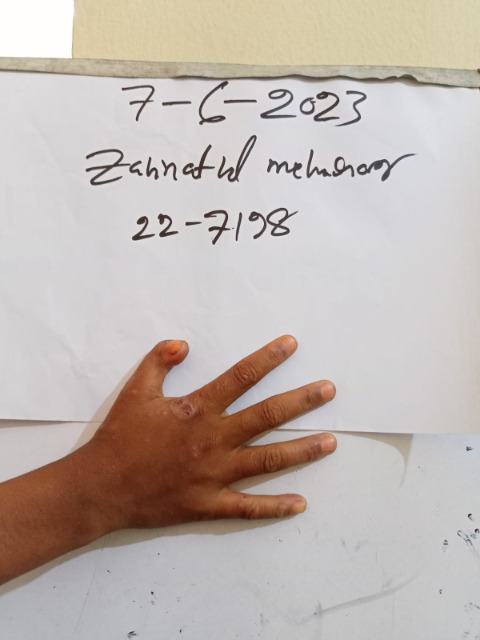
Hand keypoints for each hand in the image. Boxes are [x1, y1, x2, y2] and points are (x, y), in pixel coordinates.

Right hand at [77, 335, 336, 533]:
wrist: (101, 487)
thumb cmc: (119, 437)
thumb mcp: (135, 390)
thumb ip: (159, 362)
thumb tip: (183, 343)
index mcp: (197, 410)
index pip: (240, 377)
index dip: (268, 358)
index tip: (291, 345)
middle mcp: (214, 440)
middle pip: (266, 416)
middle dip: (301, 401)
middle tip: (328, 390)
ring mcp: (215, 474)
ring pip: (267, 460)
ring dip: (302, 450)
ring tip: (331, 442)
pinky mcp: (209, 503)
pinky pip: (248, 508)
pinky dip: (275, 507)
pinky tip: (301, 504)